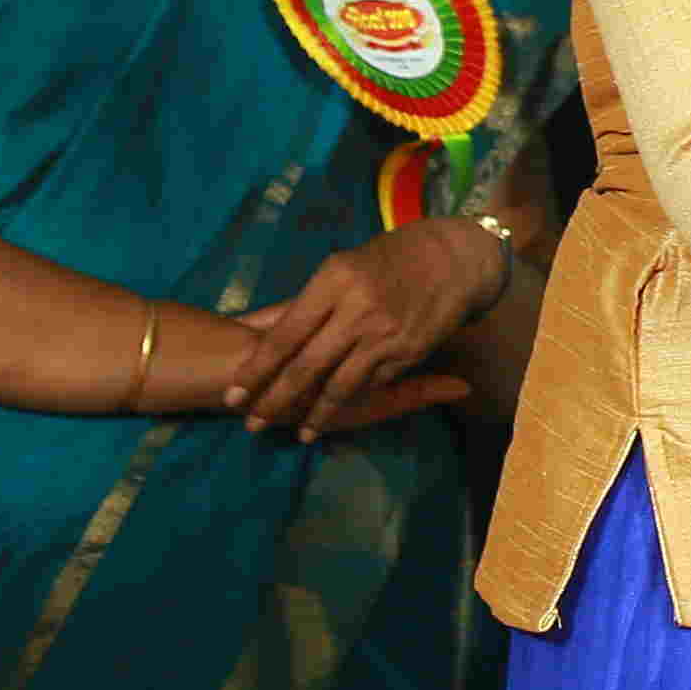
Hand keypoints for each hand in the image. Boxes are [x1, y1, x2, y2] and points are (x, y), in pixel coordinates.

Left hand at [224, 220, 513, 439]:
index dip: (257, 369)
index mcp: (334, 280)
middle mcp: (357, 310)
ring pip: (340, 386)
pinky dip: (352, 402)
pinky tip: (338, 414)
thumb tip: (258, 329)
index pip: (286, 334)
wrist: (456, 258)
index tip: (234, 394)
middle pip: (306, 366)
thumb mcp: (343, 267)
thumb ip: (307, 302)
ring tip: (299, 432)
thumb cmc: (390, 257)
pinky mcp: (409, 353)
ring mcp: (385, 334)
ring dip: (316, 415)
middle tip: (252, 424)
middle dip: (274, 400)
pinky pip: (372, 385)